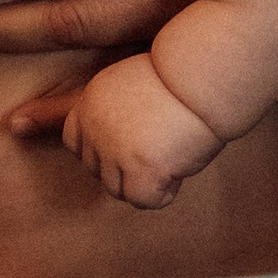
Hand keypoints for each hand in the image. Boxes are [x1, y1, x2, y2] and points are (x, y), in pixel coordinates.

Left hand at [59, 51, 222, 209]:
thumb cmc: (181, 79)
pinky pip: (143, 200)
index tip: (129, 148)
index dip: (101, 152)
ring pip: (118, 190)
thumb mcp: (132, 84)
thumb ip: (115, 113)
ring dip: (146, 181)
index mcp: (91, 102)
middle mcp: (94, 126)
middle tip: (160, 149)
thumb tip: (120, 145)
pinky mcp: (139, 168)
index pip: (74, 142)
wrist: (203, 77)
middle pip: (96, 171)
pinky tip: (179, 170)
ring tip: (172, 156)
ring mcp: (114, 149)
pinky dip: (163, 193)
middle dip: (125, 169)